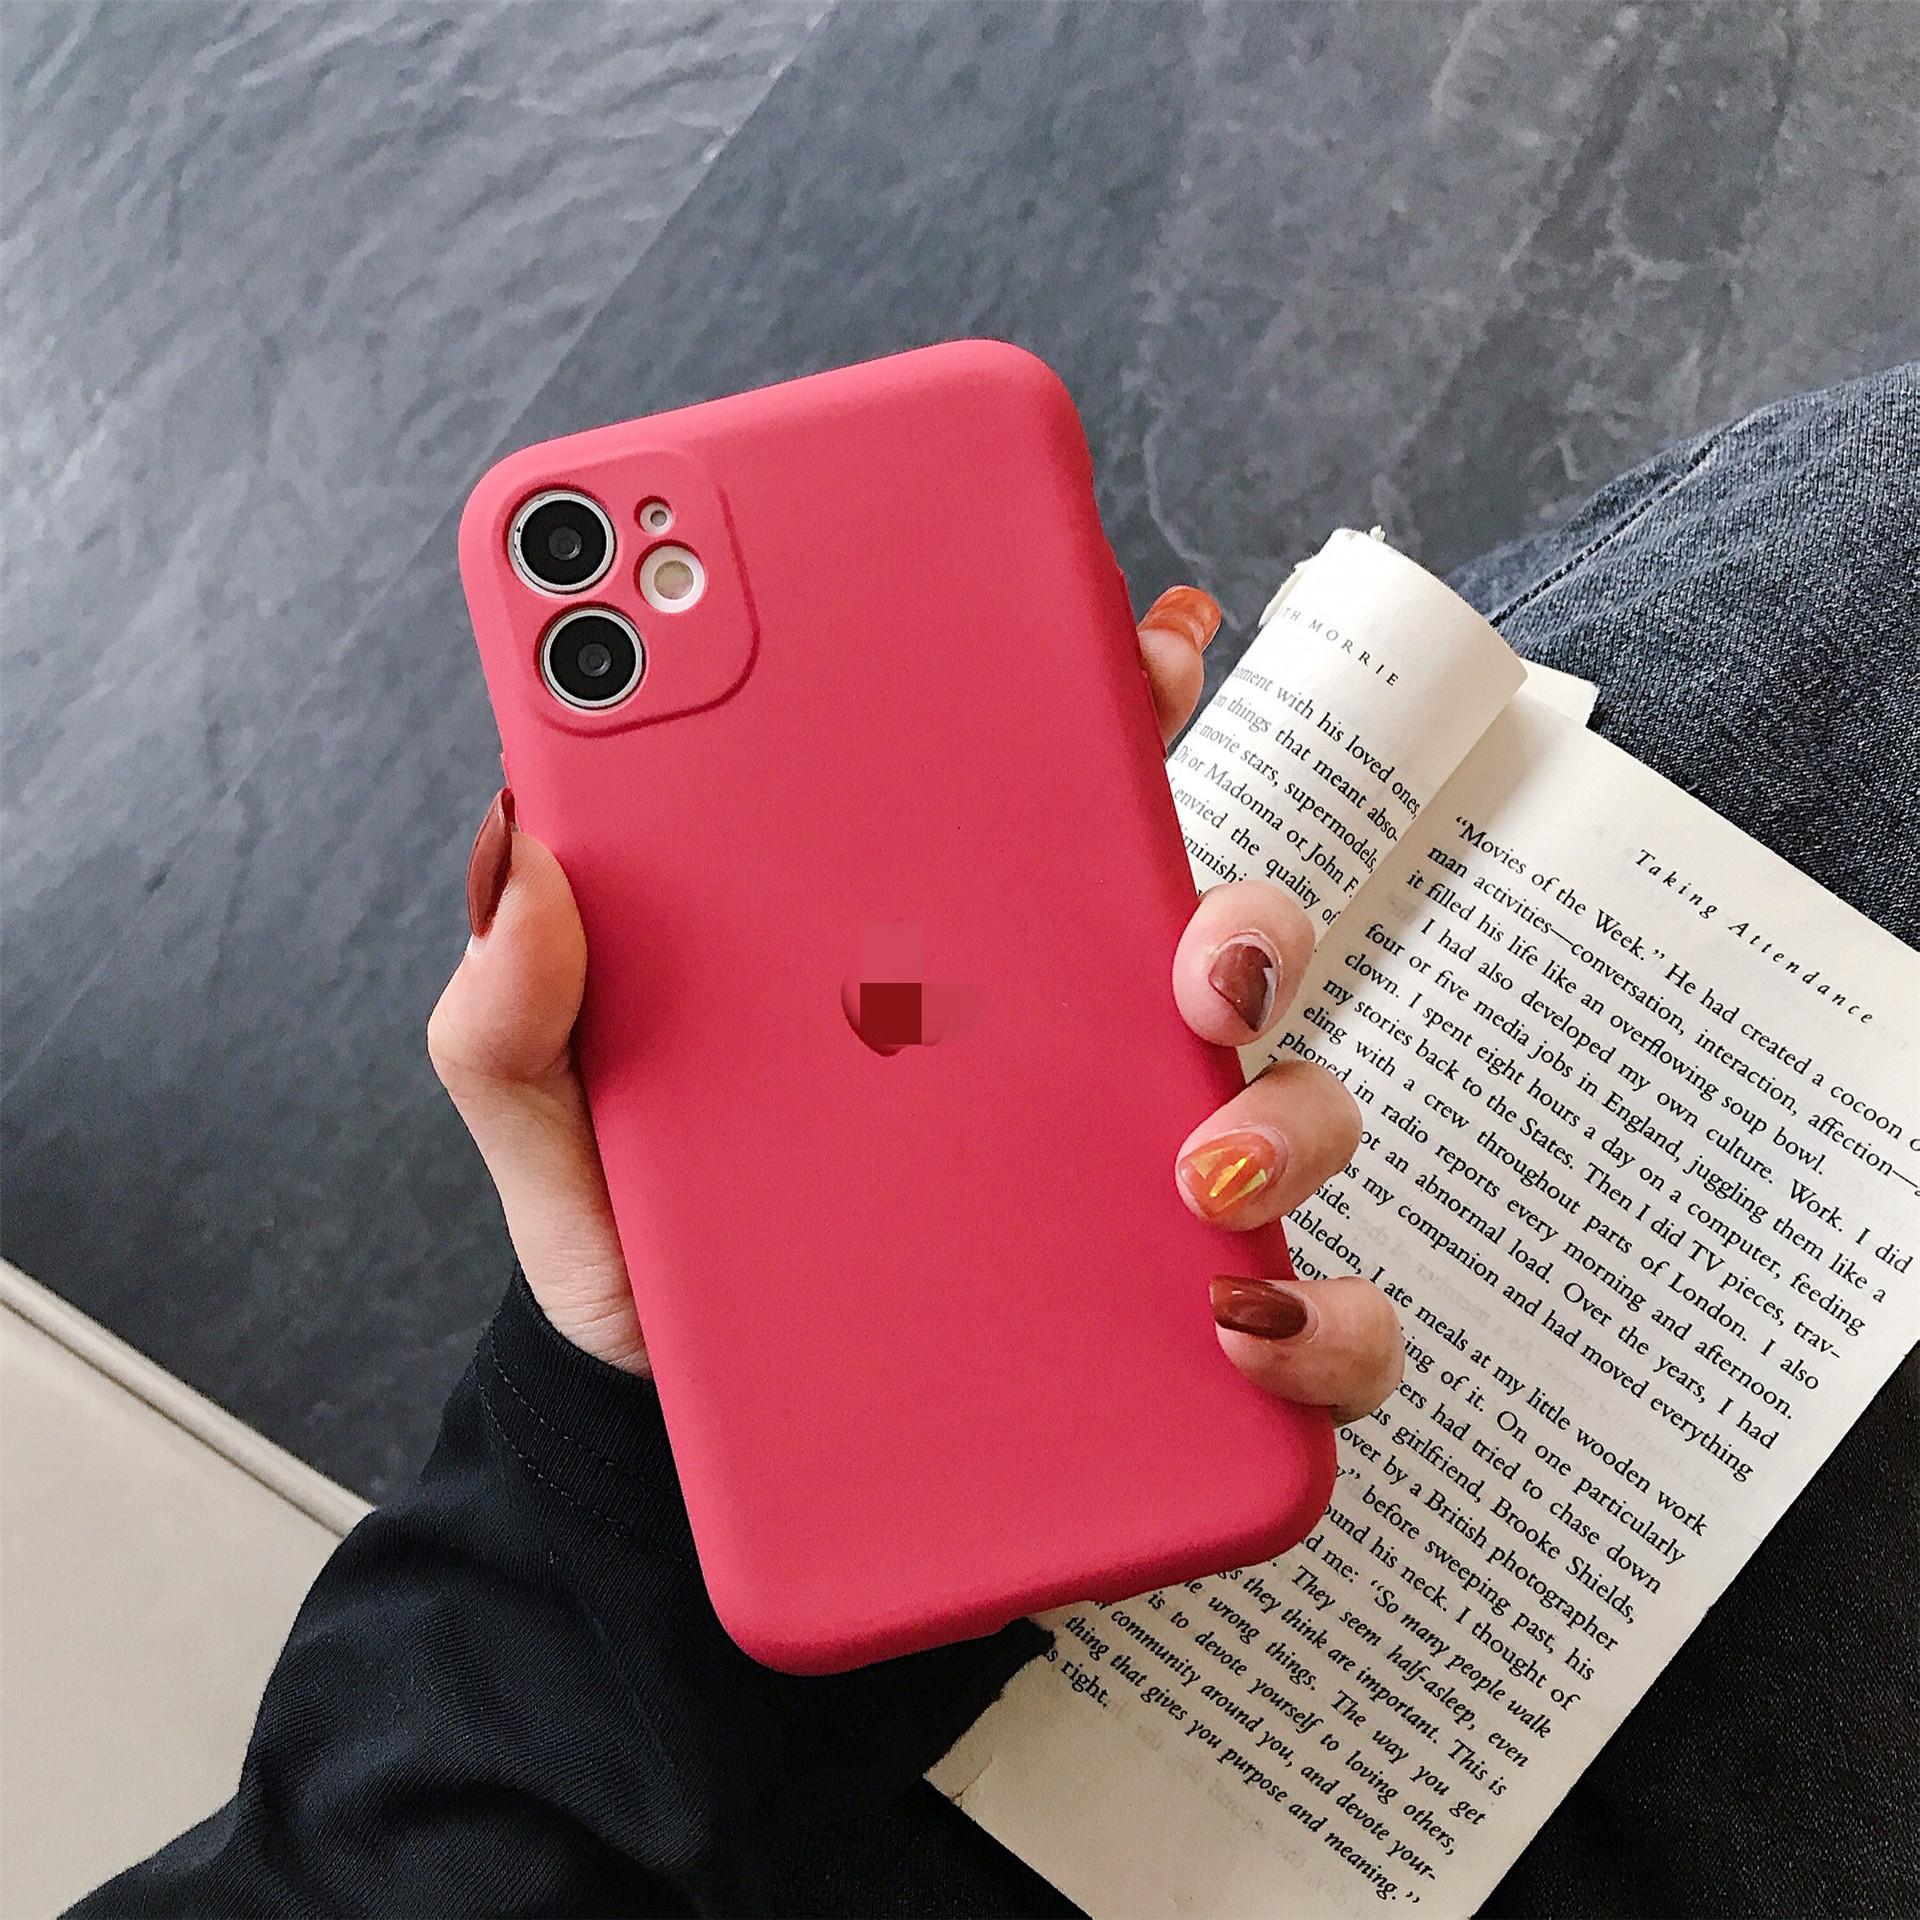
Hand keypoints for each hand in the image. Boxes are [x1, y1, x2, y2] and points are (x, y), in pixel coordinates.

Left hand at [428, 586, 1401, 1421]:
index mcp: (937, 968)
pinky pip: (1305, 1325)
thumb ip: (515, 1004)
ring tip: (1196, 1169)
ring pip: (1288, 1110)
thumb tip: (526, 856)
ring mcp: (1123, 1199)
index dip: (1116, 706)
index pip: (1048, 811)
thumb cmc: (646, 1259)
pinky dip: (1320, 1323)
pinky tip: (1238, 1328)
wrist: (671, 1461)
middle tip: (1198, 957)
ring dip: (1285, 1118)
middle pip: (1213, 944)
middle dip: (1247, 922)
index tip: (1149, 647)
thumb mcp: (559, 1121)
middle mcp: (1057, 1063)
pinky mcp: (1162, 1344)